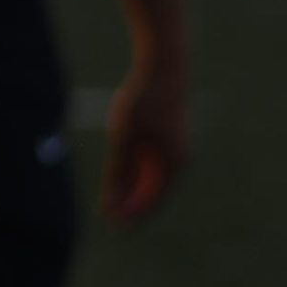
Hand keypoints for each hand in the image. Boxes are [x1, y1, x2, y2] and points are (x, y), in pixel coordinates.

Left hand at [102, 52, 189, 225]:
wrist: (164, 62)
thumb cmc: (144, 98)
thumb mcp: (124, 136)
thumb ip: (117, 168)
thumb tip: (110, 199)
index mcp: (174, 163)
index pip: (152, 200)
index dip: (132, 214)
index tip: (112, 224)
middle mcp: (180, 157)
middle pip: (153, 189)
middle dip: (130, 201)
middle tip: (107, 212)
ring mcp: (176, 144)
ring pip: (152, 173)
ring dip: (133, 184)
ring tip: (111, 195)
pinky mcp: (170, 132)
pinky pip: (153, 158)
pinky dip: (137, 167)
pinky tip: (122, 169)